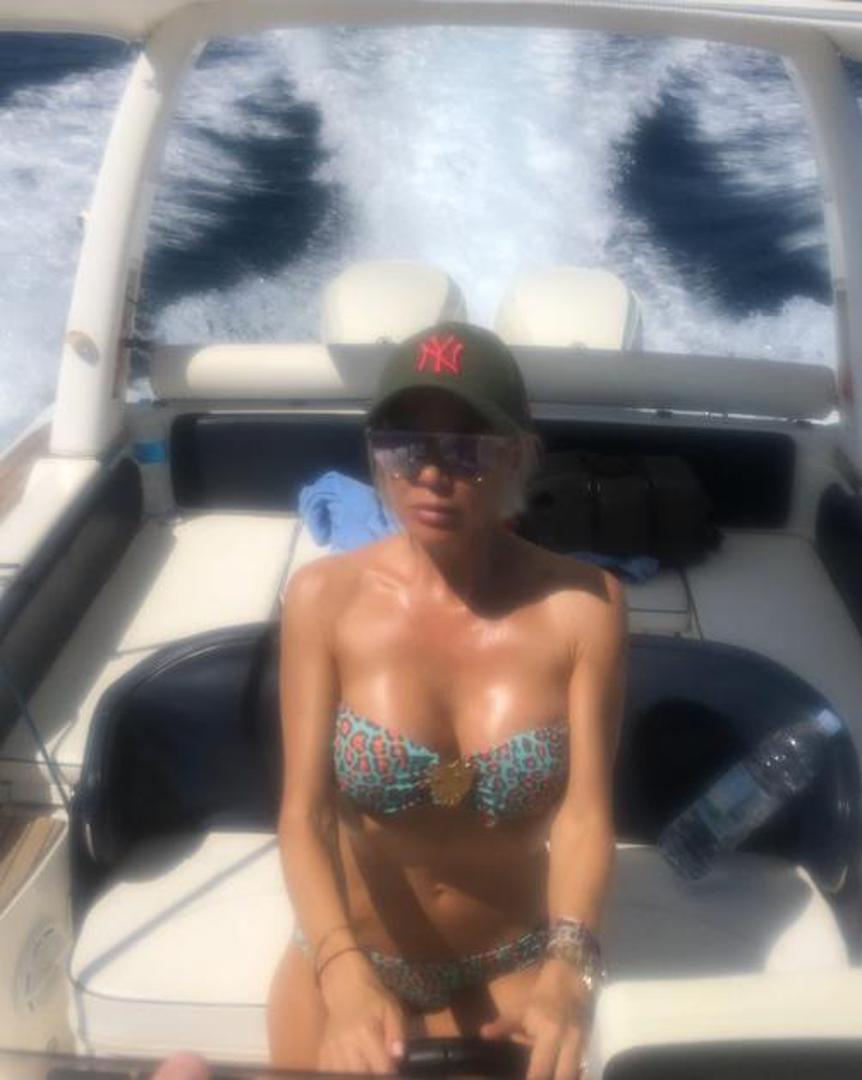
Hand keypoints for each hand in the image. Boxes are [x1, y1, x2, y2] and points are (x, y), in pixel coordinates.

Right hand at [316, 951, 408, 1073]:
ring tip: (366, 1067)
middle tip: (378, 1069)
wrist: (344, 985)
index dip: (390, 1073)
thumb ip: (397, 1033)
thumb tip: (398, 1057)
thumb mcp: (391, 1009)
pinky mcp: (323, 1052)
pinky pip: (329, 1071)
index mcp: (365, 1032)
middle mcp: (346, 1043)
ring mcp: (331, 1049)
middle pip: (360, 1075)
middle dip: (372, 1075)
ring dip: (356, 1074)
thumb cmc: (372, 997)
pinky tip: (351, 1067)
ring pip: (344, 1075)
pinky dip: (340, 1073)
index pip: (380, 1067)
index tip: (394, 1071)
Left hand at [479, 962, 593, 1079]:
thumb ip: (504, 1026)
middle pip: (564, 1078)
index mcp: (550, 1033)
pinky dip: (574, 1075)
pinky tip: (561, 1074)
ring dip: (562, 1077)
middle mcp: (570, 1042)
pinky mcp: (591, 1049)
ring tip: (546, 1076)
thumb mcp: (520, 1009)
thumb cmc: (541, 998)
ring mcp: (584, 1046)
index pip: (540, 1071)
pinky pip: (583, 1070)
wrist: (571, 981)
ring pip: (576, 1075)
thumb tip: (483, 1034)